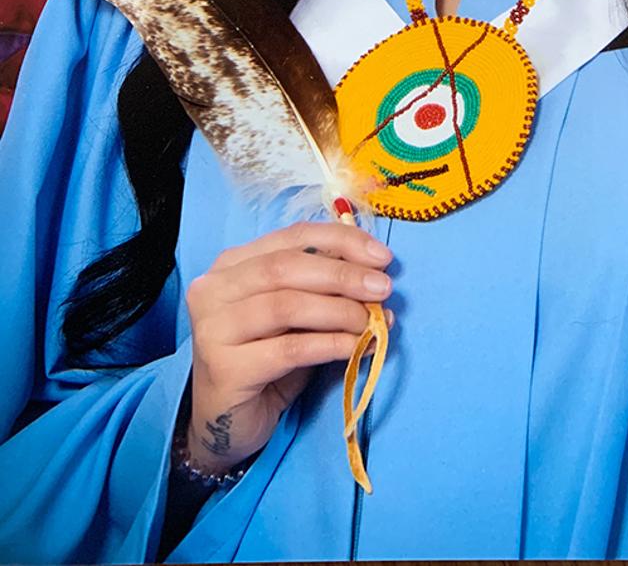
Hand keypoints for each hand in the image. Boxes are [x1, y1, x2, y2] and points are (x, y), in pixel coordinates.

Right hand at [184, 220, 393, 472]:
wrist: (226, 422)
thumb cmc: (264, 358)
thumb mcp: (294, 314)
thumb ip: (321, 288)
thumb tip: (375, 276)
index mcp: (232, 263)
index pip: (293, 237)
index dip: (342, 241)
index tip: (383, 256)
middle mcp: (213, 288)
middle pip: (287, 267)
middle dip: (344, 275)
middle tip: (384, 288)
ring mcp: (212, 329)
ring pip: (287, 305)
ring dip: (340, 311)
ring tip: (373, 322)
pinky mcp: (224, 369)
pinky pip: (290, 349)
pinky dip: (331, 344)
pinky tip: (357, 348)